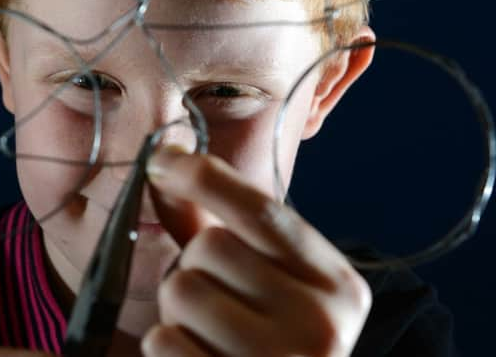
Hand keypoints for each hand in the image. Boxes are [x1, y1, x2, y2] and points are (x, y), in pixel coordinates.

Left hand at [142, 147, 371, 356]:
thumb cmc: (272, 338)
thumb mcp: (273, 281)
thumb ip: (227, 226)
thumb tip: (169, 163)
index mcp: (335, 283)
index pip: (260, 210)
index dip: (202, 176)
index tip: (162, 160)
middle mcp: (319, 323)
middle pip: (209, 246)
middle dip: (193, 265)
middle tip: (215, 297)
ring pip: (181, 290)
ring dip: (176, 308)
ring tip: (206, 330)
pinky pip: (163, 340)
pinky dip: (167, 344)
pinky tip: (198, 356)